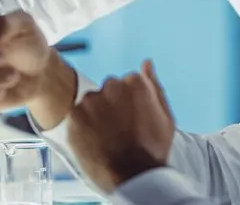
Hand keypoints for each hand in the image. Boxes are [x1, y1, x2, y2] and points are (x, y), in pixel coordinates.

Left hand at [67, 60, 173, 193]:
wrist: (132, 176)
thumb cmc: (152, 150)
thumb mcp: (165, 117)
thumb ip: (154, 86)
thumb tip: (146, 63)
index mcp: (135, 82)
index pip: (127, 84)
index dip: (130, 104)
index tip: (131, 119)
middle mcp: (111, 85)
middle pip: (108, 90)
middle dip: (111, 105)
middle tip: (118, 129)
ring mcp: (91, 100)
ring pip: (91, 102)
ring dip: (96, 114)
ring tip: (107, 137)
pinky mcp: (74, 115)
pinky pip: (77, 116)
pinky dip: (83, 126)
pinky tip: (95, 140)